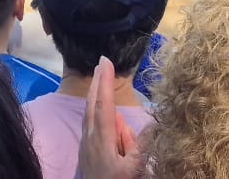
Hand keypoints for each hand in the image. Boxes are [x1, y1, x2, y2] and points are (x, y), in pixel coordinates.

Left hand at [76, 56, 143, 178]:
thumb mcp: (134, 168)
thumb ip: (138, 145)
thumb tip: (142, 123)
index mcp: (101, 139)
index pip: (103, 104)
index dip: (104, 81)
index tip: (105, 60)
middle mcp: (90, 137)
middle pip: (91, 104)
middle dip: (96, 82)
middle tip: (101, 62)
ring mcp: (86, 144)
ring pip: (90, 114)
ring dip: (95, 94)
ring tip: (101, 78)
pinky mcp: (86, 152)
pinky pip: (91, 125)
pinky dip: (95, 110)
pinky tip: (102, 111)